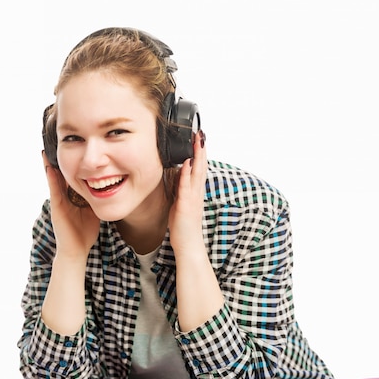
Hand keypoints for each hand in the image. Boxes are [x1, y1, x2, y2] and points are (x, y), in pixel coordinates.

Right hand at [42, 151, 99, 259]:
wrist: (77, 250)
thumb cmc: (85, 233)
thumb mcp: (94, 210)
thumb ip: (98, 199)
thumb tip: (110, 189)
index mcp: (72, 198)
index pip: (72, 177)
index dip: (72, 164)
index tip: (73, 150)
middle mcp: (64, 197)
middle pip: (62, 175)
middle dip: (61, 161)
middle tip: (57, 144)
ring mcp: (59, 202)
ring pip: (54, 179)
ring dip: (50, 165)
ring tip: (47, 150)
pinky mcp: (56, 207)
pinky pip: (54, 190)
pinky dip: (51, 178)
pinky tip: (49, 167)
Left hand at [168, 131, 206, 255]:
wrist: (188, 245)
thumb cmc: (183, 226)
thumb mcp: (181, 203)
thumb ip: (181, 190)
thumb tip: (178, 176)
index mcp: (195, 192)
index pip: (199, 168)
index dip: (200, 153)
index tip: (199, 139)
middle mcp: (196, 193)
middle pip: (201, 166)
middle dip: (201, 149)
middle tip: (200, 133)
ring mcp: (193, 198)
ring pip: (197, 173)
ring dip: (197, 156)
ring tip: (197, 141)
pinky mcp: (186, 205)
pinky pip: (186, 186)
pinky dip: (186, 173)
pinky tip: (186, 163)